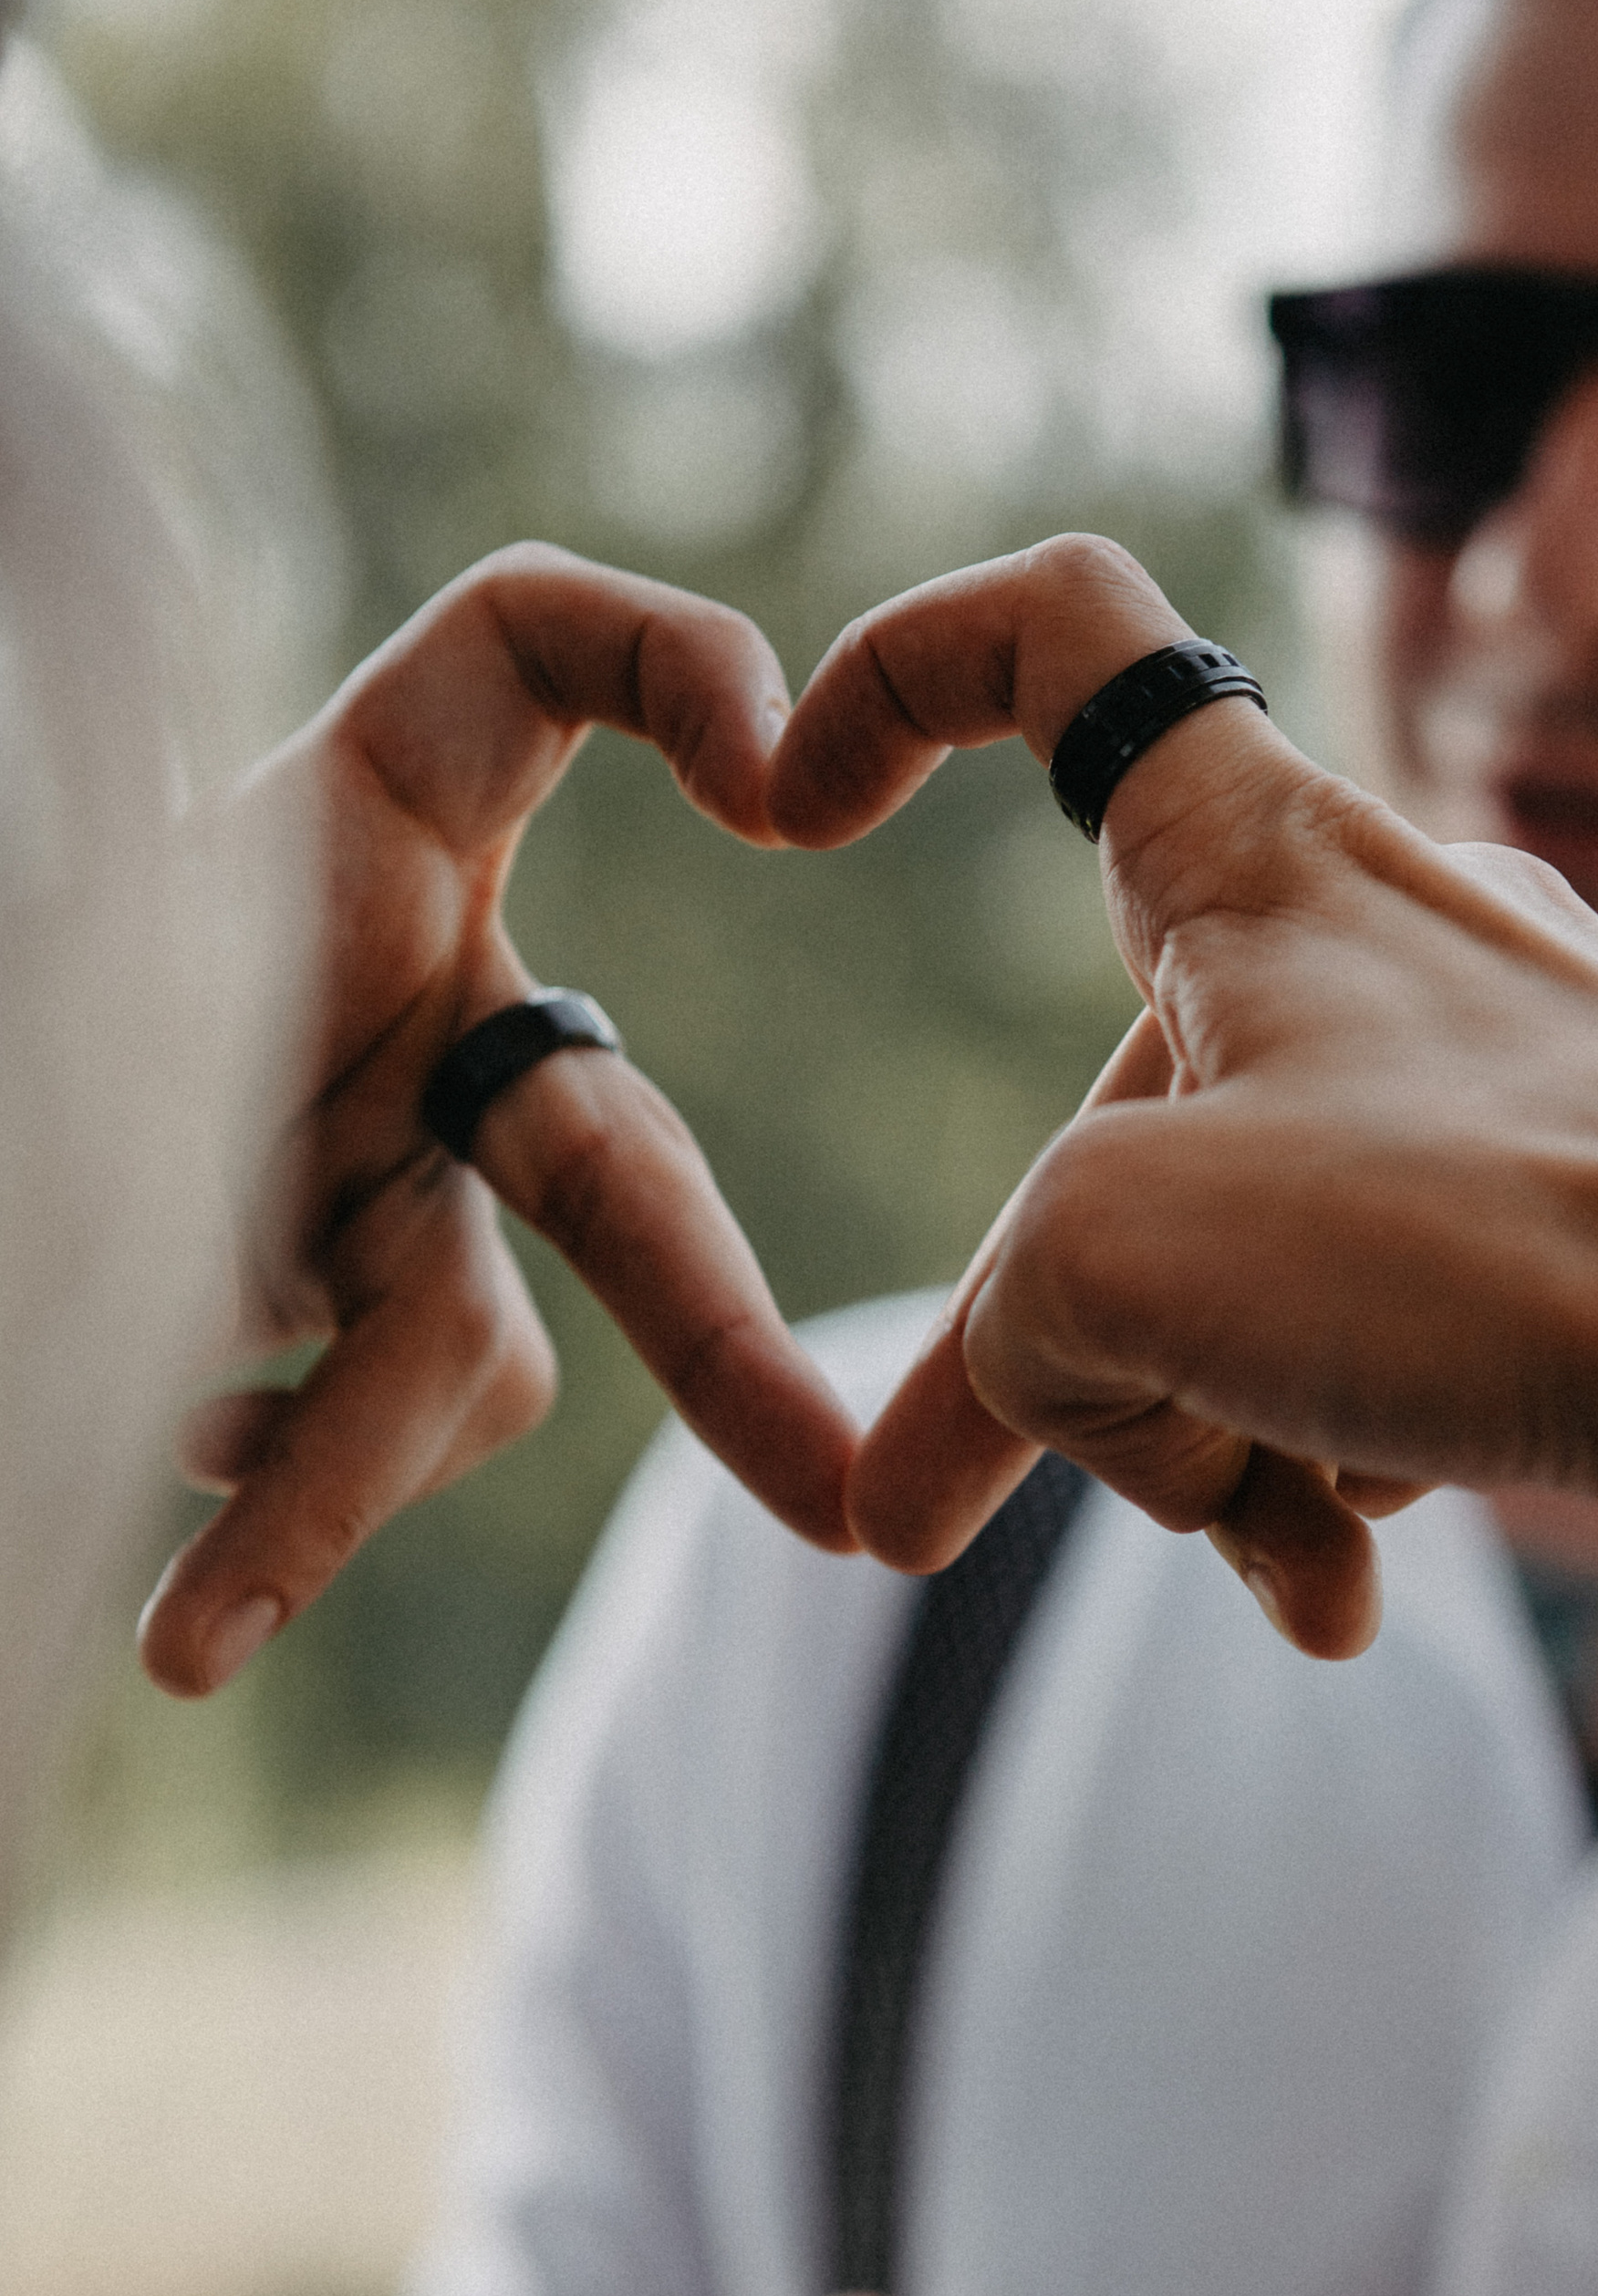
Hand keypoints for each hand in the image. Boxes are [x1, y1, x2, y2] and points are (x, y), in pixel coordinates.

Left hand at [140, 546, 860, 1698]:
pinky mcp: (298, 1298)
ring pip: (453, 1357)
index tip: (767, 779)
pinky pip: (343, 1438)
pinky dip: (279, 1502)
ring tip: (189, 1639)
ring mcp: (370, 1169)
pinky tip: (181, 1553)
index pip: (523, 656)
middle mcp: (405, 1008)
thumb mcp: (88, 895)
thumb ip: (243, 859)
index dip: (661, 666)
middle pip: (613, 1161)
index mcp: (356, 825)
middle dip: (719, 1329)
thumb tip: (257, 1168)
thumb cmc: (26, 974)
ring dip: (339, 1495)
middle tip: (821, 1507)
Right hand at [752, 533, 1597, 1655]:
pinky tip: (1367, 1580)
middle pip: (1120, 1116)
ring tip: (1292, 1573)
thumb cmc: (1474, 1237)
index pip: (1061, 638)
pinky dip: (1355, 1445)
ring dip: (1223, 1430)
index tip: (799, 814)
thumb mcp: (1119, 1259)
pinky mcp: (1595, 1204)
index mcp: (1258, 856)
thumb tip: (1076, 1412)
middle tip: (922, 1528)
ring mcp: (1503, 1071)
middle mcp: (1387, 930)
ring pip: (1259, 1250)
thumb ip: (1011, 1327)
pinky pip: (1400, 1324)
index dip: (895, 681)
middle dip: (1051, 1344)